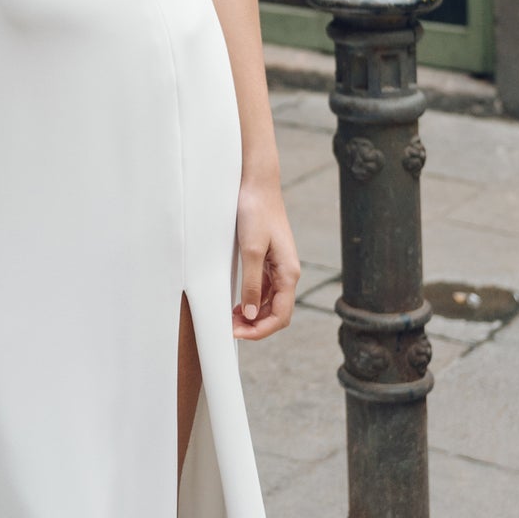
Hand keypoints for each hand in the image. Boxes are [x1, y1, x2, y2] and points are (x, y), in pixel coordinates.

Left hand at [232, 174, 299, 339]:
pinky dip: (253, 300)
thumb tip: (251, 315)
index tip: (236, 334)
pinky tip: (237, 303)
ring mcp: (279, 266)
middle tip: (229, 329)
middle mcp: (288, 272)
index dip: (260, 330)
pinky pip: (265, 288)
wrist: (257, 183)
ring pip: (270, 302)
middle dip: (255, 325)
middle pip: (276, 312)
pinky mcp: (270, 259)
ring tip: (230, 319)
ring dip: (253, 315)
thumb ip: (252, 284)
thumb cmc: (255, 212)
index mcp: (289, 273)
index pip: (280, 316)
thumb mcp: (250, 250)